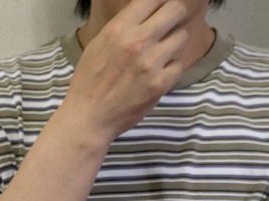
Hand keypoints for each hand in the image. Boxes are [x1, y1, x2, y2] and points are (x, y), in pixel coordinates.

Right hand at [63, 0, 189, 144]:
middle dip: (175, 16)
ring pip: (182, 37)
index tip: (160, 10)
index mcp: (118, 29)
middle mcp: (136, 42)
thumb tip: (144, 13)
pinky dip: (169, 70)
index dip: (160, 3)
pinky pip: (178, 65)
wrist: (86, 120)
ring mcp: (150, 63)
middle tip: (168, 27)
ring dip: (173, 45)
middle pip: (176, 10)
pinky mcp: (159, 84)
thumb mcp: (97, 46)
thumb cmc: (88, 83)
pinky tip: (155, 76)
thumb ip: (122, 28)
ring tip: (159, 56)